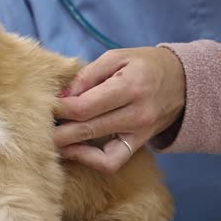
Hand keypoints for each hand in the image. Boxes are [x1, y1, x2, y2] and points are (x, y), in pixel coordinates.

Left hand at [54, 47, 185, 173]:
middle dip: (57, 130)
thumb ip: (88, 75)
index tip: (44, 105)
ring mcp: (139, 134)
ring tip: (51, 140)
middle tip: (37, 127)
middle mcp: (136, 114)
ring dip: (71, 148)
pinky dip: (91, 160)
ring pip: (98, 152)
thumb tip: (62, 96)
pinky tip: (74, 149)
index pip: (85, 106)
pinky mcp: (139, 145)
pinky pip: (112, 162)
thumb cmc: (145, 65)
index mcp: (130, 86)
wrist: (183, 82)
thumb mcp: (117, 57)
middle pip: (87, 129)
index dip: (59, 108)